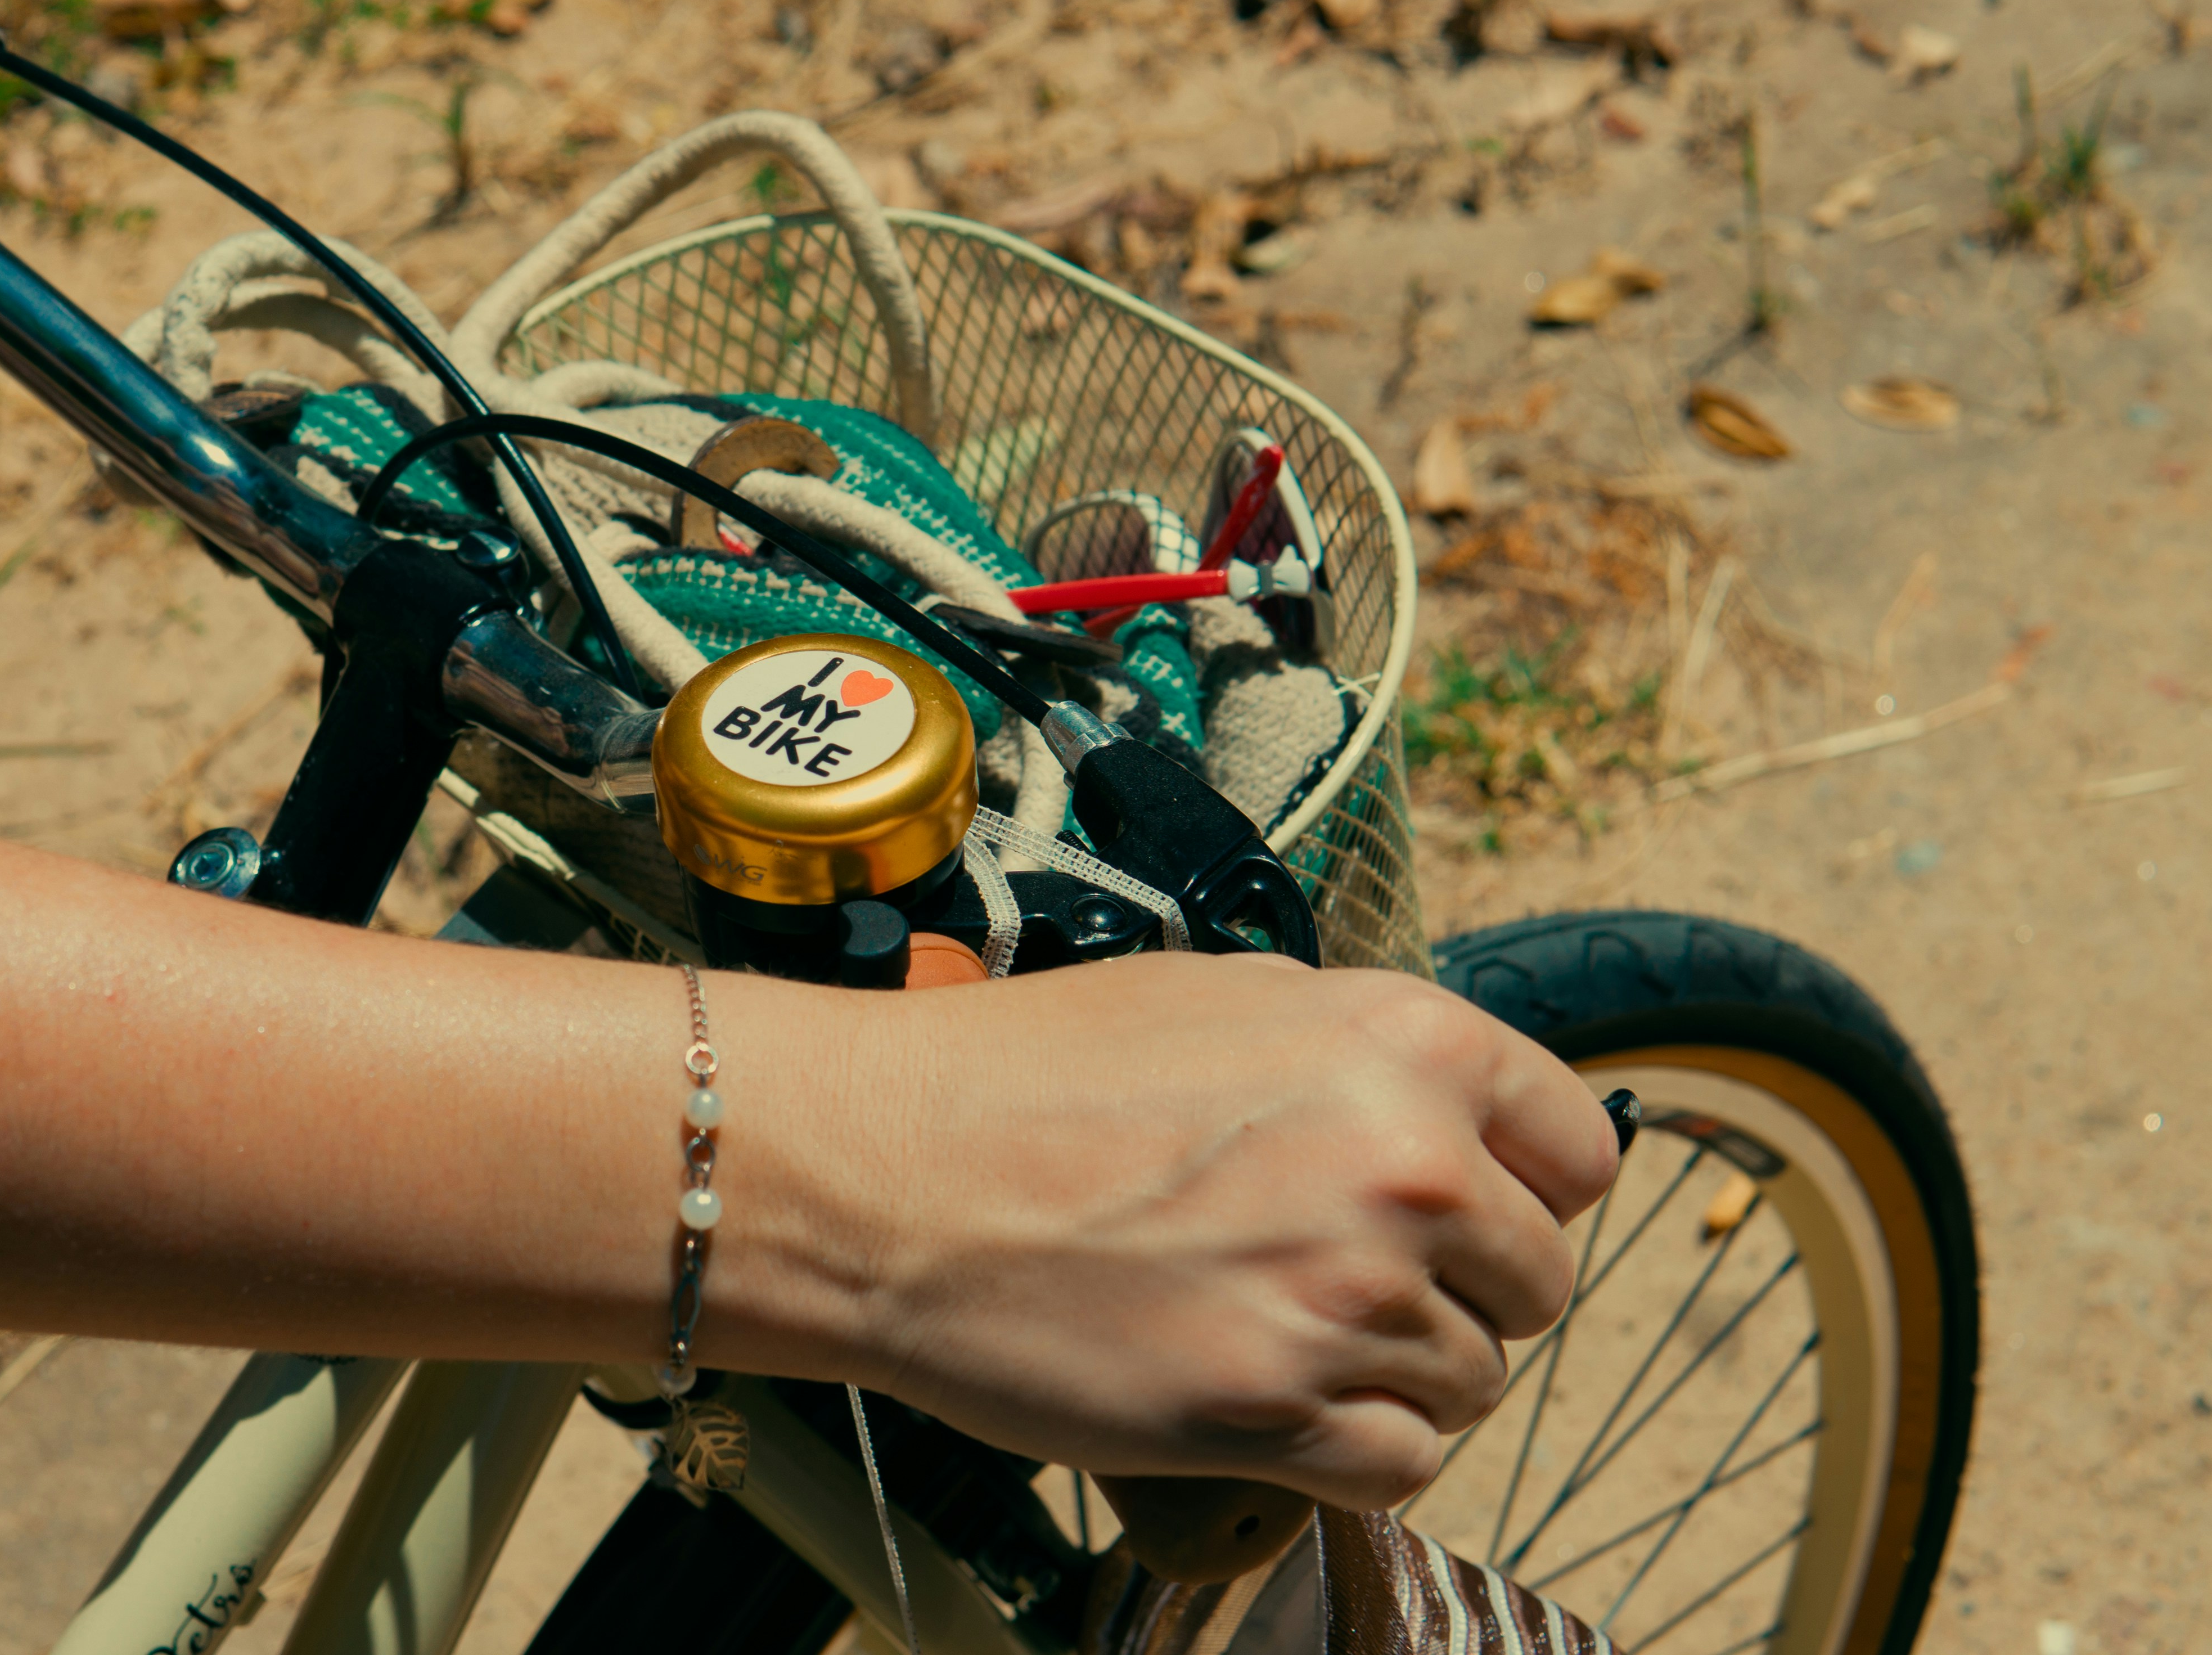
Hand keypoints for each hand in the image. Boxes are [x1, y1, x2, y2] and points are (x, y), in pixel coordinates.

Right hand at [846, 952, 1619, 1510]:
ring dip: (1392, 1371)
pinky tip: (1274, 1400)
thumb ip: (1359, 1053)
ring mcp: (1345, 1297)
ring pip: (1472, 1382)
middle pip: (1536, 1284)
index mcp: (1404, 1043)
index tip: (1464, 1208)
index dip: (1520, 1188)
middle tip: (1340, 1276)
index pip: (1578, 1155)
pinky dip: (1353, 1450)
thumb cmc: (1020, 1076)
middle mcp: (1404, 1168)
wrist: (882, 1174)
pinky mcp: (1280, 1411)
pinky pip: (1405, 1466)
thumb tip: (1443, 1114)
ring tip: (1277, 1329)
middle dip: (1458, 1290)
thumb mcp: (1219, 994)